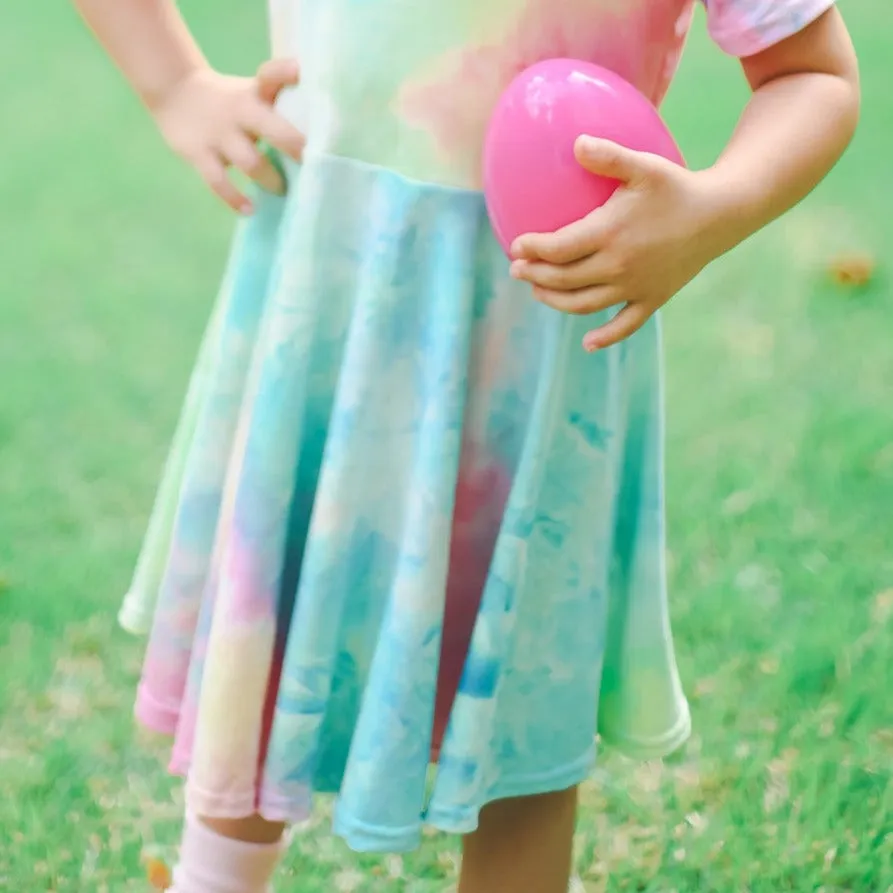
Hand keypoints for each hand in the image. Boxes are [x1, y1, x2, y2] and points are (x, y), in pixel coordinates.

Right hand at [152, 59, 304, 212]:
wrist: (176, 93)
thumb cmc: (231, 100)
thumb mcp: (255, 89)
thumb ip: (282, 93)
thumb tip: (310, 83)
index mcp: (254, 94)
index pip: (271, 75)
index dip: (286, 75)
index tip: (304, 83)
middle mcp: (238, 111)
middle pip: (270, 127)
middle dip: (293, 146)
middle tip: (312, 165)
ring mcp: (218, 134)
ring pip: (249, 162)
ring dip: (270, 179)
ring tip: (282, 190)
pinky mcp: (198, 154)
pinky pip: (218, 182)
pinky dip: (234, 199)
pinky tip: (249, 210)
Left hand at [510, 136, 728, 351]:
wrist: (721, 215)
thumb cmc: (677, 187)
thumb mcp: (644, 166)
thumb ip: (608, 156)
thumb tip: (575, 143)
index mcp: (610, 234)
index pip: (557, 249)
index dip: (531, 250)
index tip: (515, 246)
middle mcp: (618, 266)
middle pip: (563, 280)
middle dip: (534, 276)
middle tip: (517, 270)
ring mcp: (635, 287)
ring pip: (584, 304)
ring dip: (555, 301)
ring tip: (538, 292)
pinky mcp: (652, 299)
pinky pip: (625, 325)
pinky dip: (605, 337)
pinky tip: (588, 344)